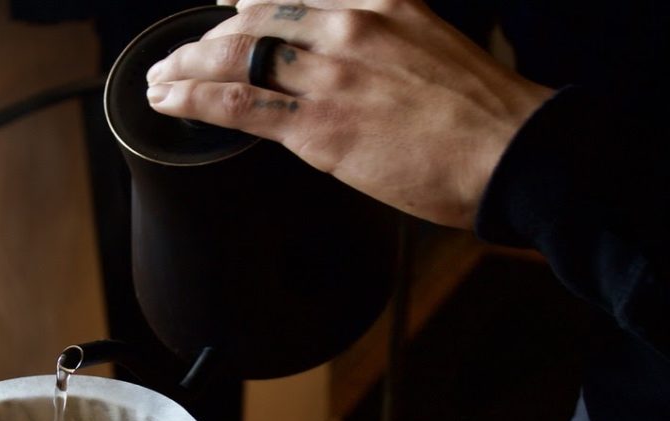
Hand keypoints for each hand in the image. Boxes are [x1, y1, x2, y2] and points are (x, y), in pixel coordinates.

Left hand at [145, 0, 551, 227]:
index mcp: (379, 1)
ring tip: (160, 78)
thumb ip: (381, 42)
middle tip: (178, 53)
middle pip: (252, 21)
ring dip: (186, 66)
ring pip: (233, 57)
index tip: (225, 3)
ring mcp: (328, 75)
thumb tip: (342, 61)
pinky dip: (193, 99)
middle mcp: (347, 26)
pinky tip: (169, 100)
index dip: (248, 0)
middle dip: (206, 38)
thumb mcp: (431, 45)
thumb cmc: (482, 112)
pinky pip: (236, 104)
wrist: (513, 153)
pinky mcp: (316, 127)